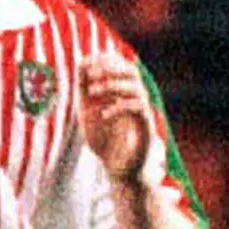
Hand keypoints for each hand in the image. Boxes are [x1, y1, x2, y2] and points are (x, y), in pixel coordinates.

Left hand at [77, 53, 158, 181]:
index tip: (87, 63)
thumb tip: (82, 62)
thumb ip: (84, 88)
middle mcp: (136, 98)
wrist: (117, 169)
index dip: (106, 60)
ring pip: (137, 88)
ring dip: (112, 85)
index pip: (121, 65)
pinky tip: (104, 114)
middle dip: (111, 68)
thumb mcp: (87, 110)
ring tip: (92, 92)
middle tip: (92, 74)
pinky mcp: (146, 128)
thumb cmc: (104, 139)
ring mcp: (143, 112)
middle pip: (132, 71)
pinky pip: (139, 109)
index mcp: (123, 92)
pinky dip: (120, 107)